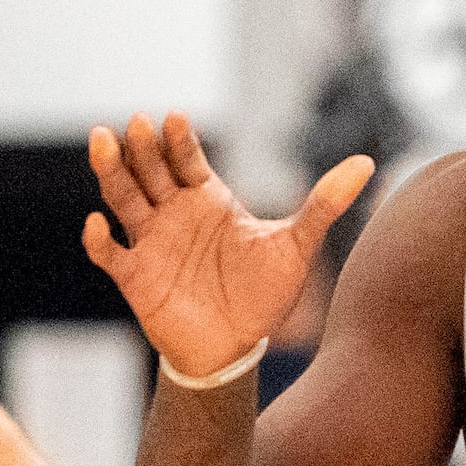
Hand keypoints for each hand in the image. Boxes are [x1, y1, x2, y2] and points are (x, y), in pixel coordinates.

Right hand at [83, 111, 374, 377]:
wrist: (236, 348)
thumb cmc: (263, 294)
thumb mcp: (297, 246)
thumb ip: (324, 205)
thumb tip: (368, 164)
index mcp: (206, 197)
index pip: (186, 157)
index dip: (178, 139)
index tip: (174, 117)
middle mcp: (173, 212)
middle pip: (149, 169)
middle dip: (141, 147)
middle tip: (138, 123)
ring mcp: (150, 242)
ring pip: (123, 198)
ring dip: (111, 171)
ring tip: (102, 140)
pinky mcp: (133, 276)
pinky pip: (108, 253)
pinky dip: (97, 239)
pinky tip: (96, 224)